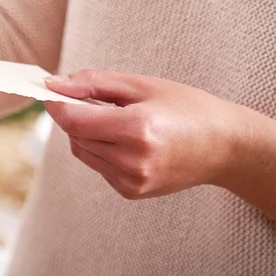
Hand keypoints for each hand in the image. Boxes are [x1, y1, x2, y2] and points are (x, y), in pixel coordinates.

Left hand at [44, 70, 249, 198]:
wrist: (224, 147)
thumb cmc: (186, 108)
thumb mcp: (142, 85)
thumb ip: (93, 83)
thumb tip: (53, 83)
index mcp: (138, 129)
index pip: (74, 120)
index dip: (56, 104)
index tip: (50, 89)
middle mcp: (133, 160)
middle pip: (75, 136)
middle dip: (75, 115)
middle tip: (95, 100)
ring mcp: (133, 181)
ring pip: (82, 152)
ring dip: (86, 133)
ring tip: (118, 120)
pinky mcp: (132, 192)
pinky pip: (98, 165)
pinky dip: (101, 150)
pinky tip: (129, 141)